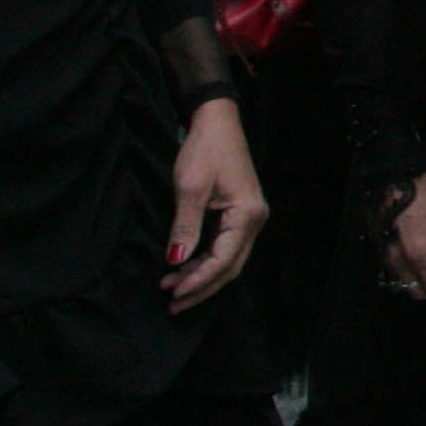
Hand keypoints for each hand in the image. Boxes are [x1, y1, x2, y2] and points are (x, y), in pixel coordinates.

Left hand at [161, 97, 266, 312]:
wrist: (216, 121)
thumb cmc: (205, 149)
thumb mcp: (190, 188)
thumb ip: (185, 227)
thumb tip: (176, 261)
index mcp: (247, 214)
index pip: (224, 259)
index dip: (199, 279)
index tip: (173, 291)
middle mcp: (254, 220)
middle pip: (230, 266)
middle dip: (201, 287)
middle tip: (173, 303)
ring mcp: (248, 218)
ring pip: (227, 260)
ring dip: (201, 276)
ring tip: (172, 288)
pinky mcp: (238, 215)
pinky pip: (224, 247)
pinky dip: (204, 261)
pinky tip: (184, 268)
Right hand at [386, 169, 425, 305]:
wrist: (394, 167)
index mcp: (418, 252)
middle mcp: (397, 258)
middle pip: (416, 290)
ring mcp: (384, 252)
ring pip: (404, 282)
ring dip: (424, 283)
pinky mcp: (377, 244)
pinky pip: (395, 269)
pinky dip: (411, 272)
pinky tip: (425, 259)